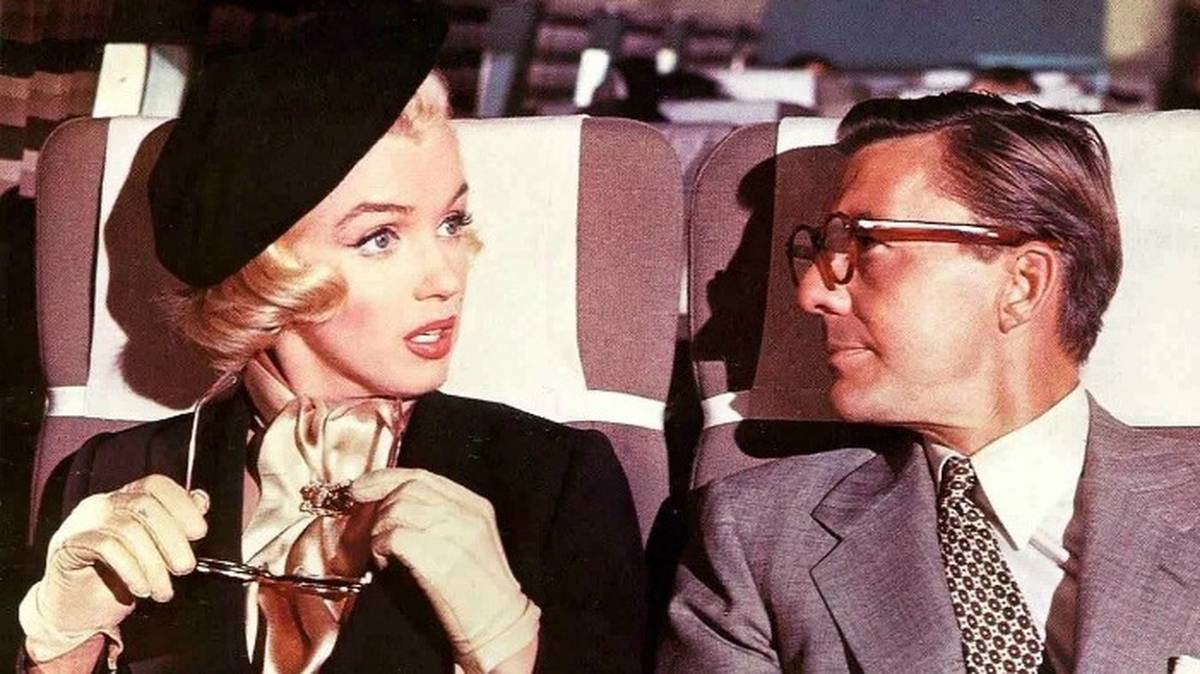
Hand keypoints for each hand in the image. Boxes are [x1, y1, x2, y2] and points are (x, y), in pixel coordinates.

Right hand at [19, 474, 208, 662]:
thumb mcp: (155, 552)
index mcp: (127, 499)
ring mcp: (83, 521)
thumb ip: (176, 525)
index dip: (182, 504)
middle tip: (185, 568)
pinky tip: (141, 588)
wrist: (77, 612)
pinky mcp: (68, 544)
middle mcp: (104, 504)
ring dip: (153, 564)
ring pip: (128, 528)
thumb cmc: (117, 579)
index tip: (199, 532)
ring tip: (163, 590)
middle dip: (173, 539)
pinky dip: (131, 569)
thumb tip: (200, 500)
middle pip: (144, 505)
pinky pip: (105, 548)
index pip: (156, 485)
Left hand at [351, 469, 539, 673]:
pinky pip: (393, 537)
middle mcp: (466, 514)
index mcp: (476, 506)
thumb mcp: (470, 540)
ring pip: (397, 510)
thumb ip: (442, 517)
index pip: (423, 476)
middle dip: (380, 504)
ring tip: (384, 551)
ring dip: (379, 530)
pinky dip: (381, 548)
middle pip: (408, 489)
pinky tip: (386, 563)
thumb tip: (394, 503)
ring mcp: (454, 533)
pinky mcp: (438, 557)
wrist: (498, 624)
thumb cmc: (481, 590)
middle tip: (371, 527)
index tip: (363, 486)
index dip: (386, 478)